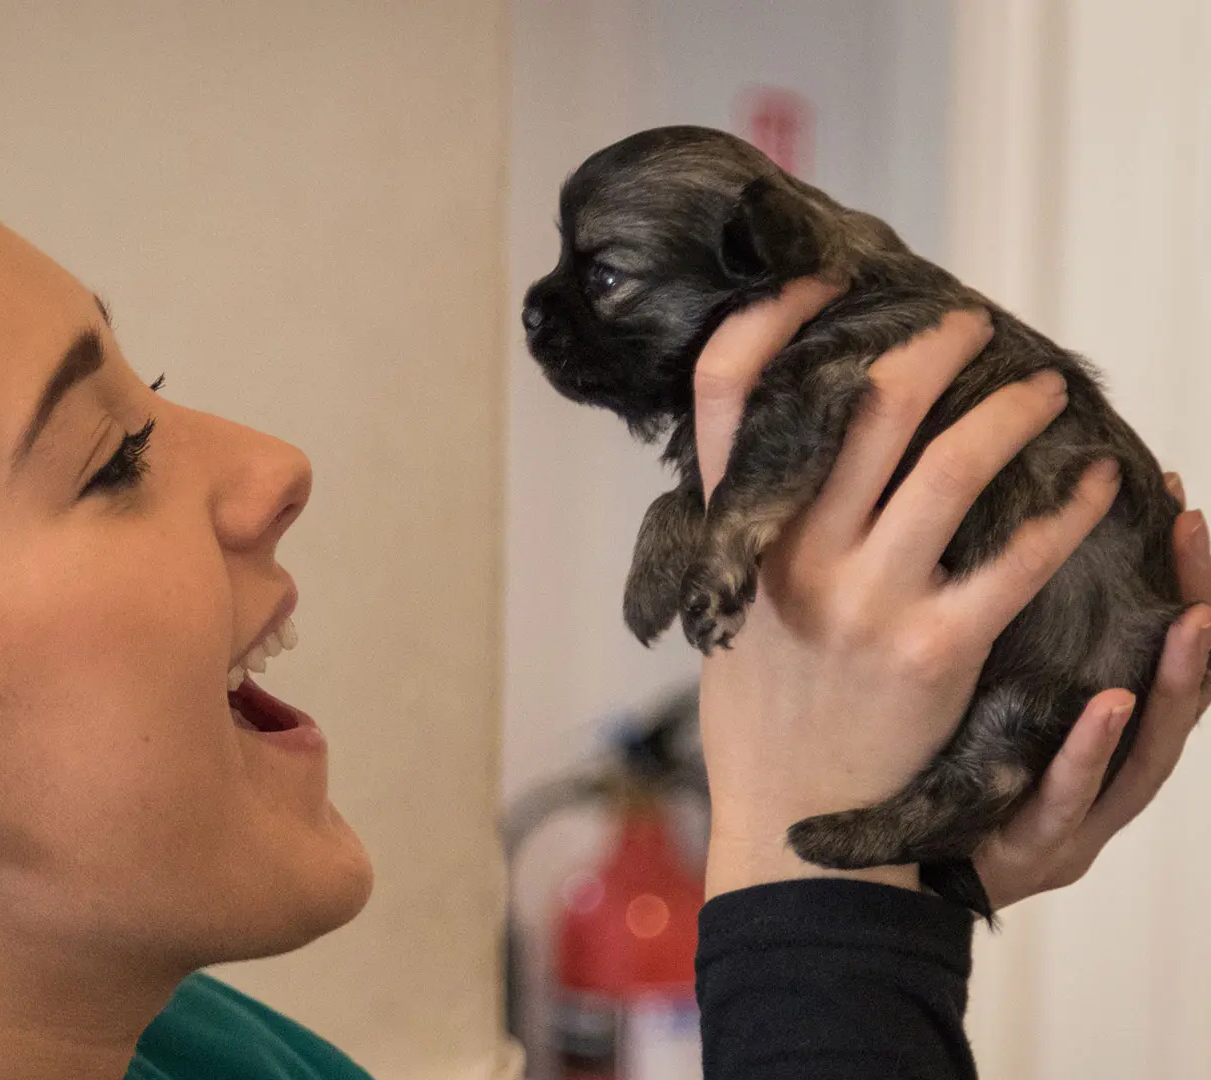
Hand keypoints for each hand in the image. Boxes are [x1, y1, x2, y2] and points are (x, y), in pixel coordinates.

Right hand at [693, 279, 1122, 898]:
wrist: (791, 827)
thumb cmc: (761, 718)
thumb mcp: (724, 612)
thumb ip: (751, 534)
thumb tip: (773, 452)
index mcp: (734, 538)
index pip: (725, 393)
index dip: (770, 320)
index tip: (820, 285)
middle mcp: (792, 555)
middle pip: (864, 406)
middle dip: (931, 350)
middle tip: (973, 329)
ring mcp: (862, 599)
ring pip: (949, 465)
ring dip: (1011, 414)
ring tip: (1045, 394)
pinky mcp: (934, 648)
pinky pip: (1017, 558)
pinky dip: (1066, 510)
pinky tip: (1095, 483)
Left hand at [973, 474, 1210, 909]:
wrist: (884, 883)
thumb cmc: (934, 776)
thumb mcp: (972, 694)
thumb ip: (994, 632)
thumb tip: (976, 520)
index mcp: (1093, 728)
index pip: (1149, 642)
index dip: (1172, 576)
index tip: (1171, 496)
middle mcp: (1103, 770)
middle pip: (1173, 690)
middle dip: (1196, 611)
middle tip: (1194, 531)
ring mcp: (1077, 816)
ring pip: (1146, 749)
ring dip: (1173, 681)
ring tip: (1193, 619)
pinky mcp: (1031, 851)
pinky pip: (1066, 799)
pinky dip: (1089, 754)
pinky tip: (1108, 706)